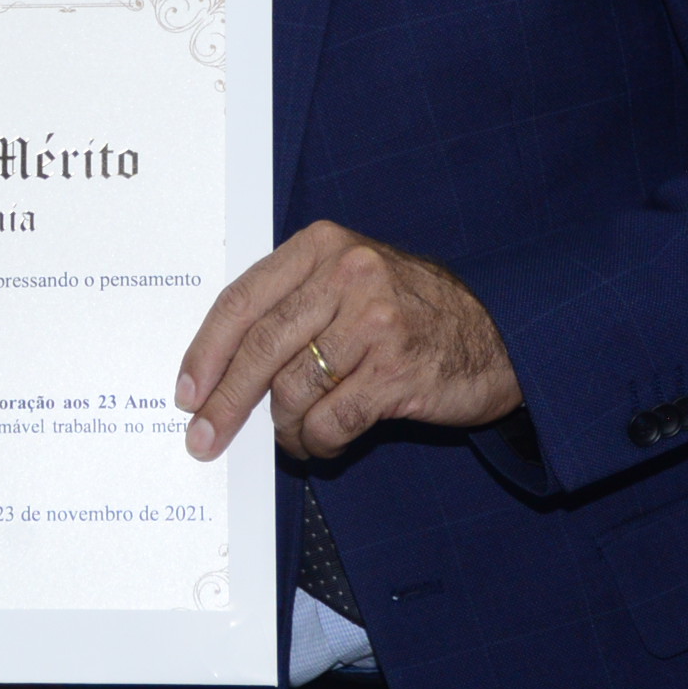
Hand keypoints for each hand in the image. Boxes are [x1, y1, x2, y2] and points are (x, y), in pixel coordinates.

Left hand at [176, 221, 520, 459]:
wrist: (501, 332)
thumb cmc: (410, 311)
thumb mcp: (350, 281)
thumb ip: (292, 305)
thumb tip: (222, 369)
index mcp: (322, 247)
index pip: (243, 299)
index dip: (206, 350)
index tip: (186, 392)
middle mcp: (347, 274)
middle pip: (261, 346)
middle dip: (225, 401)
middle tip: (204, 438)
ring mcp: (375, 321)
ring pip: (295, 389)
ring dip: (285, 426)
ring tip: (295, 436)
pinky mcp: (398, 369)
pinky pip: (333, 419)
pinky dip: (319, 441)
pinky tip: (325, 442)